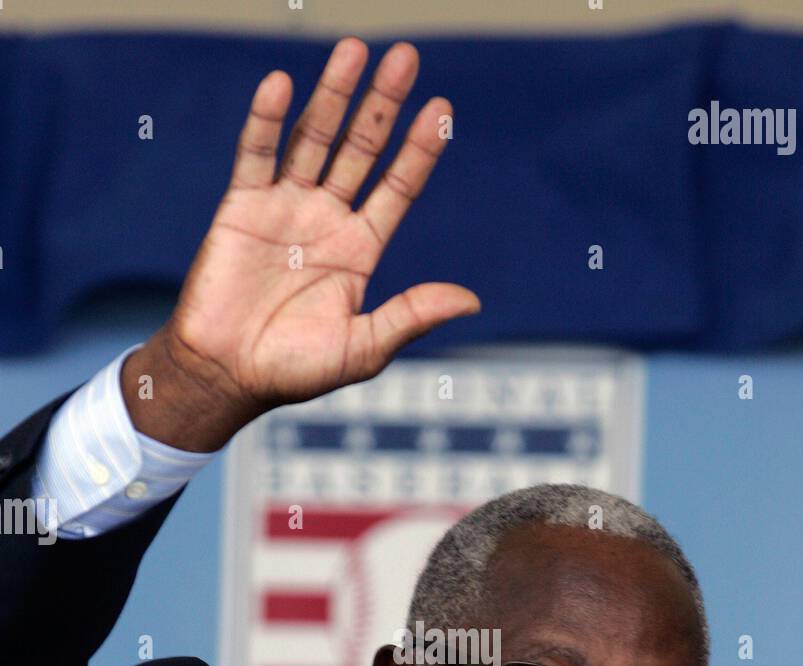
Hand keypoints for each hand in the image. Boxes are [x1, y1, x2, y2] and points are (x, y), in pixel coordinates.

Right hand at [157, 37, 478, 430]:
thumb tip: (470, 300)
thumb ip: (411, 315)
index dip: (419, 150)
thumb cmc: (295, 370)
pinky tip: (282, 84)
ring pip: (314, 138)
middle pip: (361, 149)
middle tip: (406, 58)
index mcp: (360, 250)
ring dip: (333, 96)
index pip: (398, 187)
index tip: (442, 110)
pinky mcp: (242, 206)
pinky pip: (257, 154)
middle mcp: (327, 220)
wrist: (227, 374)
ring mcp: (285, 207)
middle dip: (383, 105)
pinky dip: (267, 120)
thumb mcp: (363, 347)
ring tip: (355, 49)